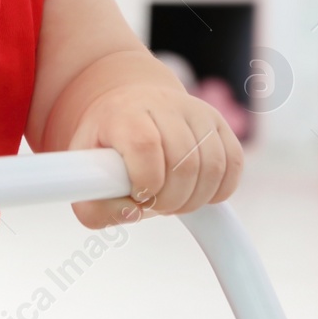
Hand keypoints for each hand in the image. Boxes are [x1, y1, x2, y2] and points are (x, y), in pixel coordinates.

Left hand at [66, 84, 243, 229]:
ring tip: (173, 199)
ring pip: (213, 166)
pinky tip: (197, 191)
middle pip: (184, 162)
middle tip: (156, 204)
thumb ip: (94, 206)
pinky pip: (234, 164)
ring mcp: (195, 110)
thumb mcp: (84, 174)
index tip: (139, 196)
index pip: (145, 145)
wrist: (128, 106)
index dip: (146, 181)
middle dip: (171, 200)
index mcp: (124, 112)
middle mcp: (163, 104)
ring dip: (195, 198)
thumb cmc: (107, 146)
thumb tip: (132, 214)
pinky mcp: (218, 122)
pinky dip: (220, 190)